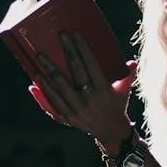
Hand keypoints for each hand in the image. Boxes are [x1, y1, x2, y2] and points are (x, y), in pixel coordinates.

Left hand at [30, 31, 136, 152]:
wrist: (111, 132)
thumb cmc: (117, 106)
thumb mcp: (125, 91)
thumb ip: (128, 75)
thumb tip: (133, 62)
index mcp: (104, 90)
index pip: (91, 64)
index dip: (82, 48)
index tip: (75, 34)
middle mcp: (90, 99)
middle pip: (75, 72)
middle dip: (67, 52)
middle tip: (59, 36)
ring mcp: (77, 109)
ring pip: (59, 87)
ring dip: (48, 71)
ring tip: (39, 56)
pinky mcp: (67, 117)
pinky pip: (52, 103)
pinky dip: (43, 93)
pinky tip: (34, 82)